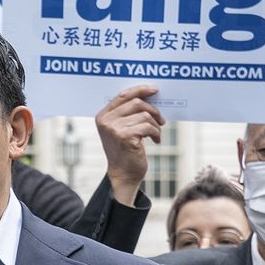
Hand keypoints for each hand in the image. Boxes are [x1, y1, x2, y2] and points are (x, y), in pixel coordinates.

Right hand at [94, 85, 164, 203]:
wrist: (124, 174)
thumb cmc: (126, 150)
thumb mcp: (123, 128)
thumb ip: (129, 112)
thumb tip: (149, 94)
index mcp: (103, 115)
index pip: (123, 95)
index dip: (140, 90)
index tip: (155, 90)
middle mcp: (106, 121)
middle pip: (136, 102)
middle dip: (153, 110)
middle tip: (161, 120)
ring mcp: (114, 129)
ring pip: (145, 115)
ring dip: (155, 124)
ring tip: (156, 133)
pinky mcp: (124, 137)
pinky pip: (148, 126)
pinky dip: (156, 132)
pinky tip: (155, 140)